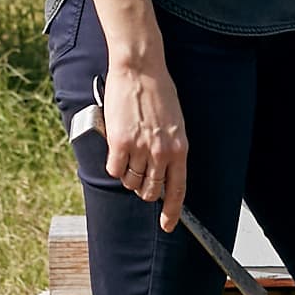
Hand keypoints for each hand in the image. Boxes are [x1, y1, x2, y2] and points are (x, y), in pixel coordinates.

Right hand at [103, 60, 189, 232]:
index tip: (167, 225)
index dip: (172, 212)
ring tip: (128, 154)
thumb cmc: (158, 92)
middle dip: (144, 190)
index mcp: (180, 148)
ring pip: (131, 181)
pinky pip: (114, 170)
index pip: (178, 190)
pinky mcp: (119, 143)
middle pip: (151, 190)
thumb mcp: (175, 123)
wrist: (141, 70)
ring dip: (127, 174)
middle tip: (138, 177)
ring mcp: (140, 149)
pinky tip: (116, 148)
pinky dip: (114, 164)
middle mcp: (162, 152)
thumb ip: (170, 148)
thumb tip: (163, 172)